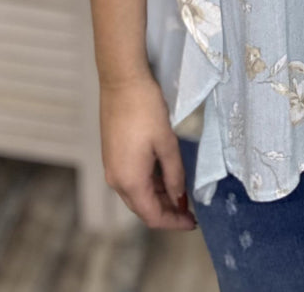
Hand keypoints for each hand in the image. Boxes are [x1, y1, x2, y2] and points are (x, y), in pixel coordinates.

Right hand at [100, 74, 197, 230]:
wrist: (121, 81)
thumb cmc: (146, 109)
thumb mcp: (167, 143)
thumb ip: (174, 175)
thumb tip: (179, 199)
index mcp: (129, 181)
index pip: (152, 216)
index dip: (173, 223)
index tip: (192, 222)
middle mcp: (116, 180)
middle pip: (142, 208)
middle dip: (166, 212)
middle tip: (189, 211)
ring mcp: (111, 167)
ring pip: (136, 194)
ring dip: (157, 197)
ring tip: (180, 193)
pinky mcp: (111, 154)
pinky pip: (130, 179)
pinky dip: (148, 184)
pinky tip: (164, 175)